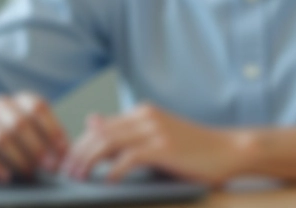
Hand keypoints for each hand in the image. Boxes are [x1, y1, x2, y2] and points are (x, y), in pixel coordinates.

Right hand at [0, 92, 68, 182]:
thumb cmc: (14, 131)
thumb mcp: (32, 126)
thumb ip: (49, 136)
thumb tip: (69, 155)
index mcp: (22, 100)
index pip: (38, 108)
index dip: (52, 129)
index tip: (64, 150)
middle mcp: (1, 106)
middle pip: (20, 124)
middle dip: (38, 147)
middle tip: (51, 167)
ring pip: (0, 138)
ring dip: (18, 158)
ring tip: (30, 173)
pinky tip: (6, 177)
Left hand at [60, 104, 245, 185]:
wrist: (230, 150)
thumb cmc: (195, 149)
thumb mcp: (157, 136)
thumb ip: (126, 132)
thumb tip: (92, 121)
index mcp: (143, 112)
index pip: (99, 127)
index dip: (78, 145)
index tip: (67, 164)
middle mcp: (146, 116)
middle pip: (99, 133)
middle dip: (77, 154)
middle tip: (65, 174)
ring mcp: (155, 130)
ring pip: (108, 142)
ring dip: (88, 161)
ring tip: (79, 178)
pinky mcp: (163, 147)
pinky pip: (129, 157)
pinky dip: (113, 170)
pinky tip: (106, 182)